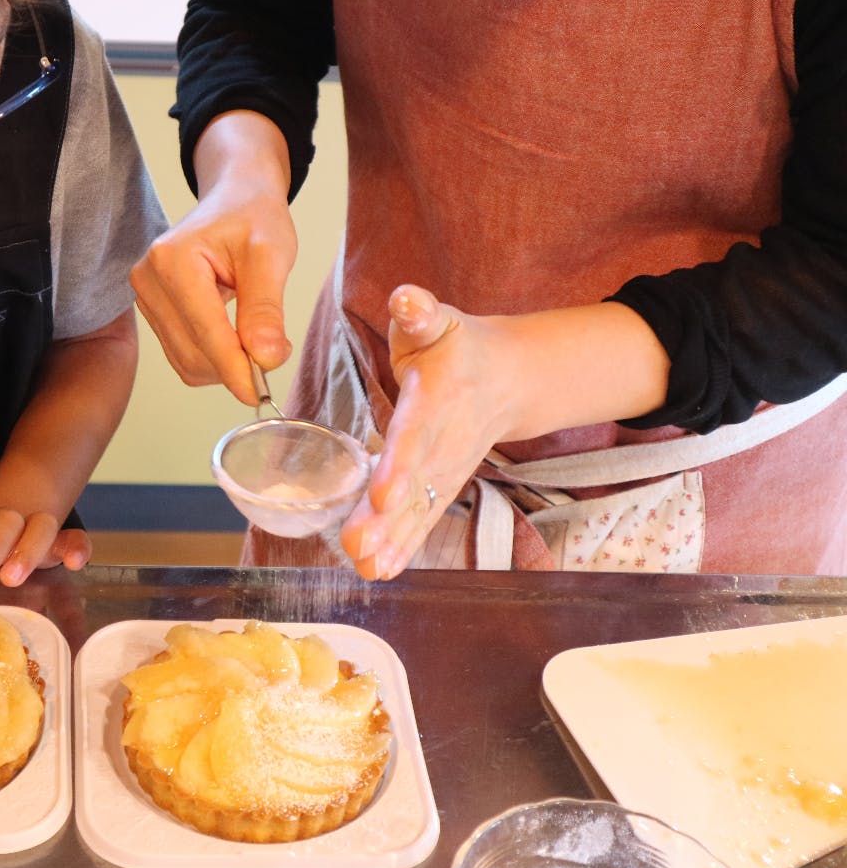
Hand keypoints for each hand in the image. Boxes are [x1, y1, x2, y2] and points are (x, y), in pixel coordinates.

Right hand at [130, 124, 297, 404]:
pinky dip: (212, 358)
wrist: (236, 198)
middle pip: (191, 355)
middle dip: (234, 367)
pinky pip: (182, 354)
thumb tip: (266, 359)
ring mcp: (145, 297)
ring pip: (185, 361)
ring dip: (224, 365)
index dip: (236, 370)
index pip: (205, 334)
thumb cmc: (253, 216)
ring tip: (255, 335)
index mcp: (173, 260)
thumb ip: (265, 308)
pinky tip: (234, 335)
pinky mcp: (152, 310)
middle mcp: (148, 280)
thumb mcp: (271, 254)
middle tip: (274, 352)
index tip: (264, 393)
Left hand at [341, 285, 519, 578]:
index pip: (415, 434)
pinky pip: (424, 518)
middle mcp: (443, 441)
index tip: (382, 494)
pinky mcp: (442, 485)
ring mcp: (445, 468)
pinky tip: (380, 572)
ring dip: (393, 540)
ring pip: (418, 508)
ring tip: (365, 568)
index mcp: (437, 398)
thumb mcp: (438, 319)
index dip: (399, 464)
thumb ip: (419, 310)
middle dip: (388, 518)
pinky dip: (404, 546)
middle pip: (414, 484)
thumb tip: (405, 296)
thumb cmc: (455, 344)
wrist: (508, 376)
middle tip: (359, 548)